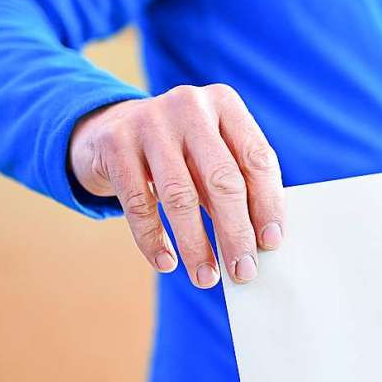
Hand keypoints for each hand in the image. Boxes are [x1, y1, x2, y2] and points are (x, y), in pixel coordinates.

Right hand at [69, 83, 283, 287]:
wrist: (110, 129)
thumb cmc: (180, 152)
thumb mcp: (212, 154)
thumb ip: (237, 186)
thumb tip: (260, 243)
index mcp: (225, 104)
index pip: (256, 159)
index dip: (267, 204)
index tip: (271, 243)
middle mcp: (189, 106)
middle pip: (222, 180)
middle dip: (236, 233)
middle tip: (243, 271)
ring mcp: (149, 122)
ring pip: (180, 196)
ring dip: (196, 245)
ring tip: (205, 277)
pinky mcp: (115, 144)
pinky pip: (139, 204)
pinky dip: (154, 240)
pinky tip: (167, 263)